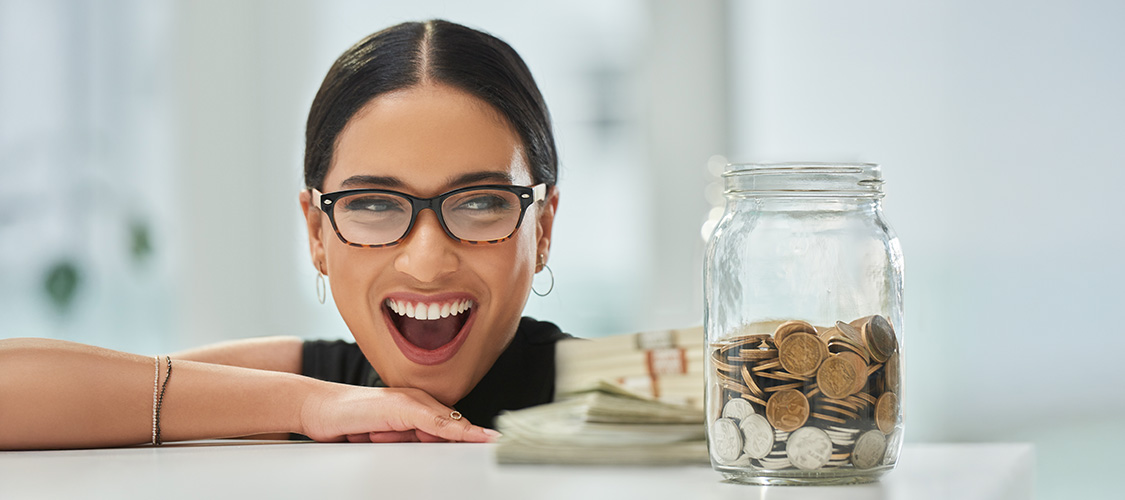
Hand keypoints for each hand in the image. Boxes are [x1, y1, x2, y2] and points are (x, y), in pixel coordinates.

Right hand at [299, 383, 498, 442]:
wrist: (319, 408)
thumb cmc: (349, 421)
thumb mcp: (384, 434)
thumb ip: (409, 436)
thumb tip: (433, 443)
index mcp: (416, 409)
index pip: (452, 425)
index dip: (476, 435)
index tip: (500, 442)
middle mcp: (417, 403)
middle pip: (452, 427)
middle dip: (472, 439)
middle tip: (473, 445)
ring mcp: (410, 403)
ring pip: (444, 426)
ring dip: (444, 438)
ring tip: (386, 433)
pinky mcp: (401, 407)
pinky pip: (433, 421)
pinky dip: (454, 430)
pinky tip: (471, 436)